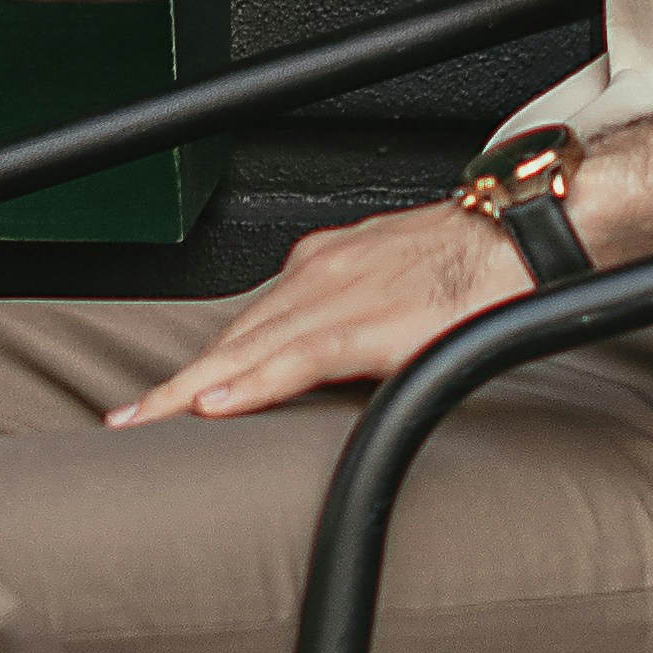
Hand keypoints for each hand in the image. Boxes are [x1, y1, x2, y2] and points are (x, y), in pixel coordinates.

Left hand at [108, 198, 532, 426]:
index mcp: (323, 267)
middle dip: (175, 383)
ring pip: (249, 348)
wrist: (527, 231)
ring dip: (191, 388)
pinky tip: (217, 404)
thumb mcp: (396, 281)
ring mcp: (341, 295)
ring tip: (145, 421)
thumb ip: (356, 316)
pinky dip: (253, 381)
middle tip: (124, 419)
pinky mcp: (374, 321)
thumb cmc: (476, 259)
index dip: (199, 366)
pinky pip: (299, 357)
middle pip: (232, 339)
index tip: (157, 398)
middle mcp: (320, 274)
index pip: (245, 326)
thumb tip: (333, 362)